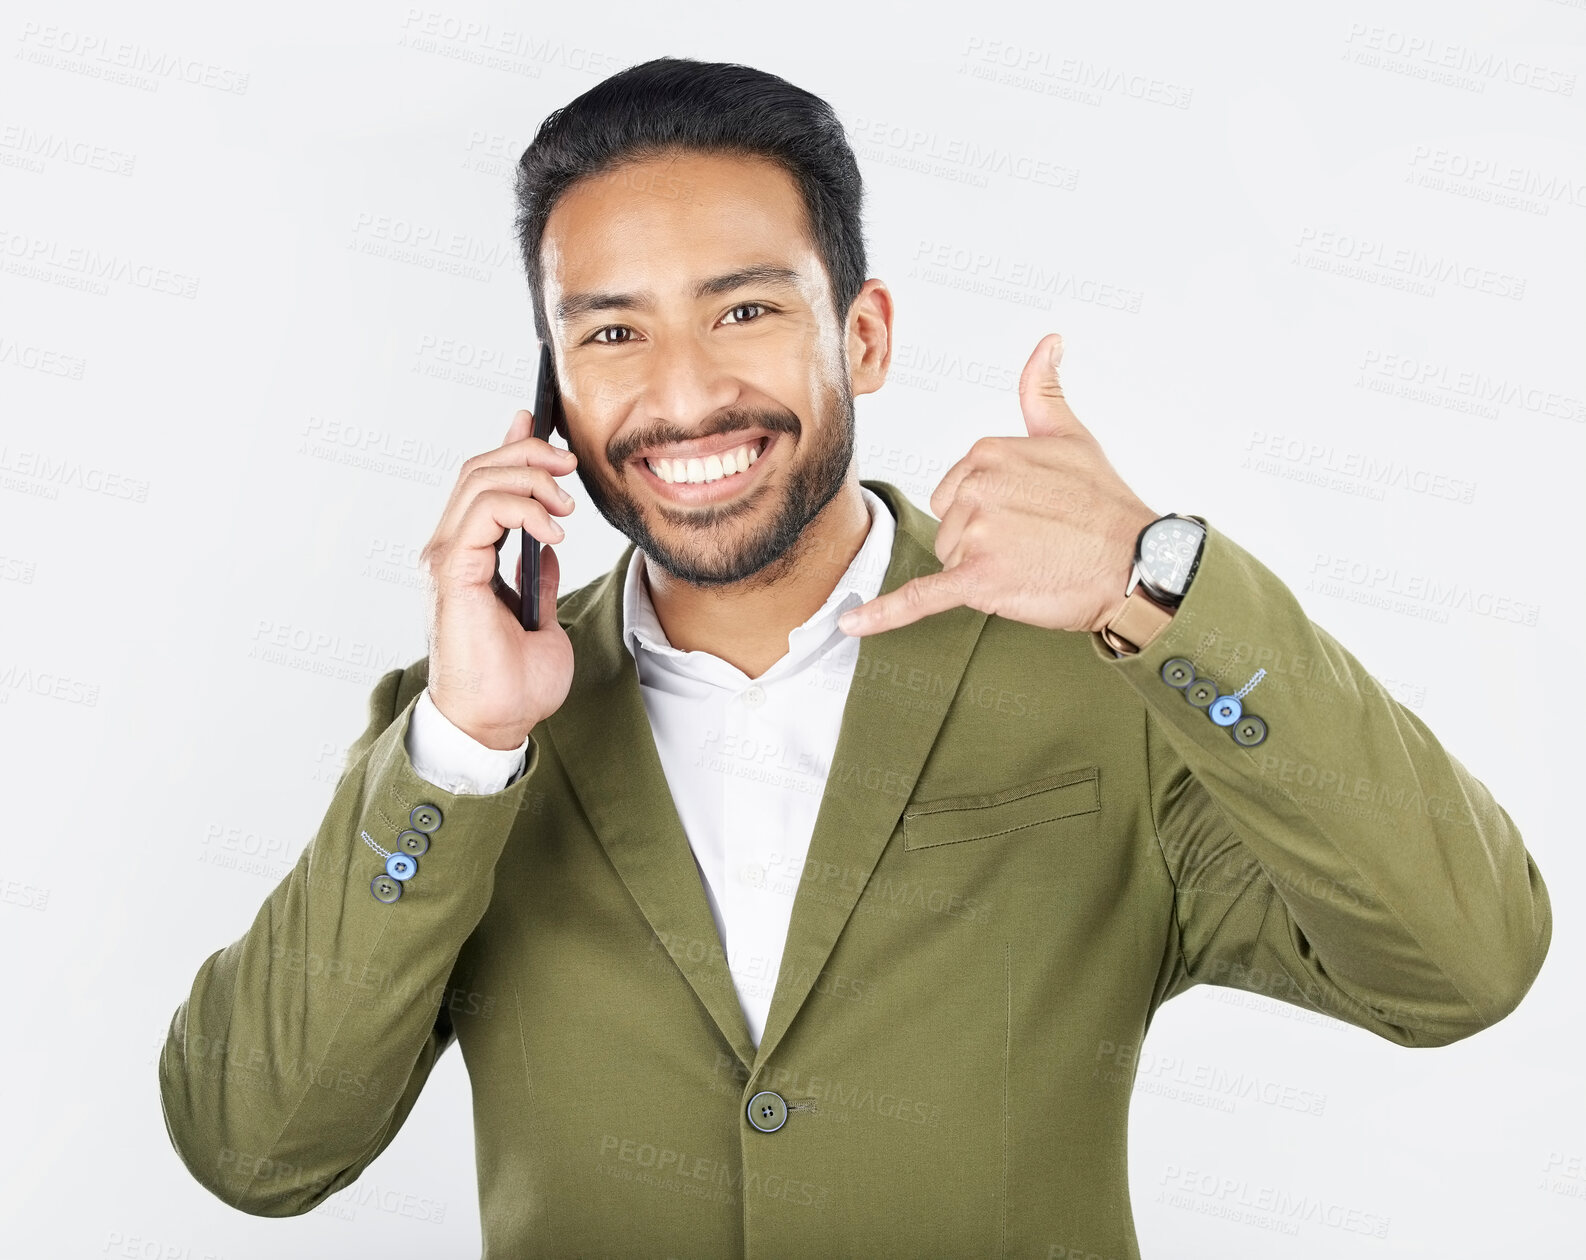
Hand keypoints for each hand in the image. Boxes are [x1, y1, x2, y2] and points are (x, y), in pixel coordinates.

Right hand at [420, 408, 579, 748]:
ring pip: (480, 480)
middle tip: (570, 463)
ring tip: (566, 503)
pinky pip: (485, 511)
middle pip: (480, 469)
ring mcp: (447, 558)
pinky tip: (553, 529)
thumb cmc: (513, 683)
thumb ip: (535, 576)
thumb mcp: (539, 616)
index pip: (482, 483)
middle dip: (529, 453)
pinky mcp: (453, 570)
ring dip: (531, 476)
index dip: (511, 447)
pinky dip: (524, 506)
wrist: (496, 723)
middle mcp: (449, 550)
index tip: (543, 429)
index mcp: (466, 557)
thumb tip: (545, 543)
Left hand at [837, 333, 1158, 637]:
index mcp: (988, 452)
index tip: (1031, 514)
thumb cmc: (1105, 505)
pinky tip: (852, 623)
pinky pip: (921, 598)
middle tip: (1035, 541)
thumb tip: (1048, 343)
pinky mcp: (978, 580)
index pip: (957, 489)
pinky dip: (884, 613)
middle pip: (949, 523)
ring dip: (983, 568)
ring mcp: (976, 534)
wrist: (1138, 564)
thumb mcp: (1072, 435)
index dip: (991, 509)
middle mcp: (977, 487)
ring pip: (949, 557)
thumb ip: (1043, 390)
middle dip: (983, 539)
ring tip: (1033, 562)